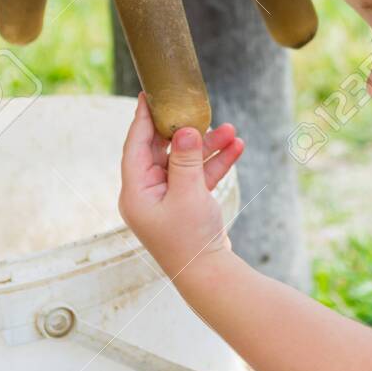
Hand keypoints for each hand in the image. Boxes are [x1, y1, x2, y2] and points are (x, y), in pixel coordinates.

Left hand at [118, 91, 245, 280]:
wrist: (209, 275)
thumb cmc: (190, 239)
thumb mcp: (189, 194)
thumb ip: (187, 159)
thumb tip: (185, 130)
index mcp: (136, 191)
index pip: (136, 146)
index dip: (142, 119)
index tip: (148, 95)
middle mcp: (148, 193)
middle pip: (163, 151)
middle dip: (187, 132)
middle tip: (200, 109)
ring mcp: (168, 199)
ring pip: (187, 162)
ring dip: (208, 147)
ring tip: (231, 130)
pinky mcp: (187, 205)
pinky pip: (199, 177)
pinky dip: (216, 164)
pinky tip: (236, 148)